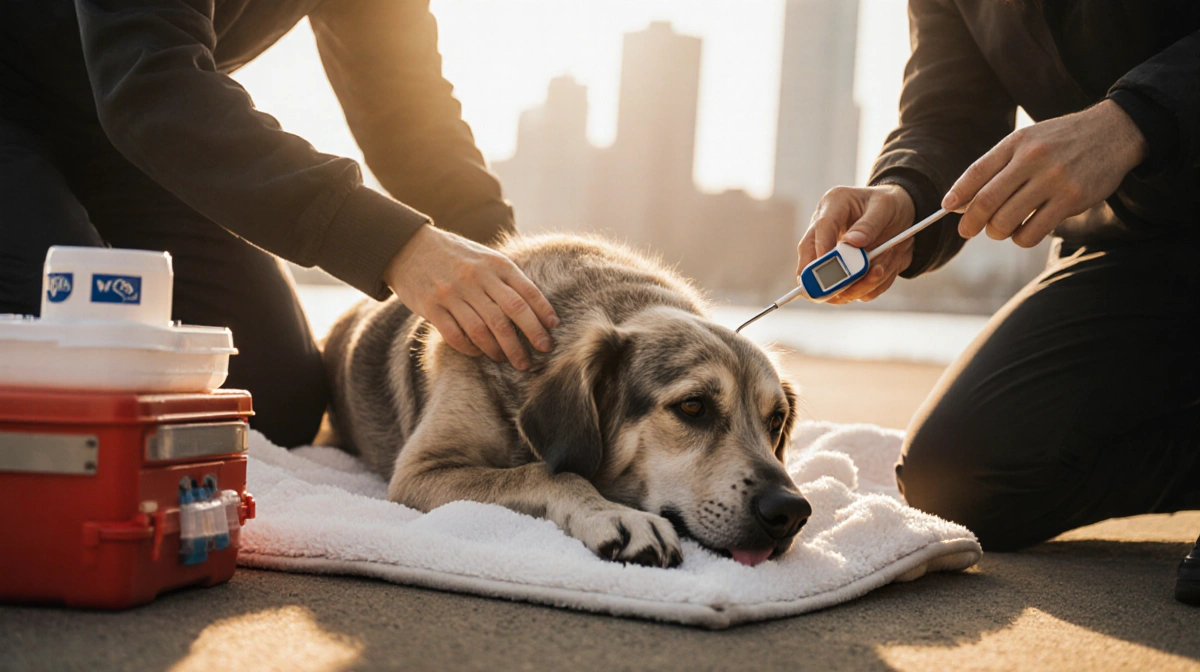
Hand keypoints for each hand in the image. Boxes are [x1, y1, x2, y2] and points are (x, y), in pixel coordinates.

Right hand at [384, 226, 558, 369]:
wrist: (408, 246)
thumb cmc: (455, 255)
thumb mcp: (484, 256)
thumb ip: (506, 277)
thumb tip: (538, 307)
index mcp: (493, 263)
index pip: (526, 292)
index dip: (542, 313)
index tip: (552, 330)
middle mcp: (474, 277)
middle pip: (509, 314)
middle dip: (529, 337)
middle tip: (540, 354)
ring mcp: (451, 293)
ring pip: (484, 330)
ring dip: (501, 349)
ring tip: (511, 360)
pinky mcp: (431, 307)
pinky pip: (456, 335)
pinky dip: (472, 348)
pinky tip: (481, 353)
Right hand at [797, 184, 915, 303]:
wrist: (903, 218)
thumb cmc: (890, 204)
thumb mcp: (886, 206)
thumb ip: (870, 224)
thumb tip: (852, 242)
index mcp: (831, 207)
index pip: (820, 229)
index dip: (822, 249)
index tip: (832, 264)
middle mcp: (823, 233)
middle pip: (809, 261)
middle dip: (828, 279)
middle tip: (850, 282)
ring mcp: (829, 255)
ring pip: (828, 283)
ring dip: (857, 285)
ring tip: (882, 269)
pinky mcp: (841, 273)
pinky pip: (851, 292)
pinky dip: (870, 288)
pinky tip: (884, 269)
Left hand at [944, 100, 1147, 247]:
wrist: (1114, 132)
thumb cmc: (1061, 142)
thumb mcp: (1028, 141)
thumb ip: (996, 167)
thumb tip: (960, 201)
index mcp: (1017, 142)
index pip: (977, 172)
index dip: (957, 193)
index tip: (946, 208)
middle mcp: (1033, 158)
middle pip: (987, 201)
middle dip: (971, 222)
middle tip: (967, 230)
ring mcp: (1053, 179)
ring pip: (1007, 220)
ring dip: (997, 232)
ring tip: (1000, 229)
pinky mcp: (1072, 199)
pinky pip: (1033, 231)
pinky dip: (1021, 238)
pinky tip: (1024, 232)